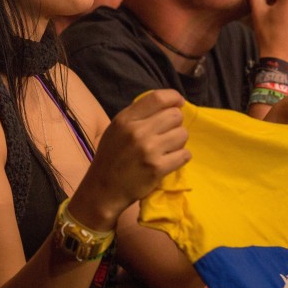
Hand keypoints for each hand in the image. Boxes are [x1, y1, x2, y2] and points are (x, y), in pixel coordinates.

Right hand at [77, 90, 189, 225]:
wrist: (103, 190)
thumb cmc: (111, 158)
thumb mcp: (116, 129)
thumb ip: (137, 115)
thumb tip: (167, 104)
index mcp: (125, 119)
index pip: (158, 98)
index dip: (174, 97)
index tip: (179, 103)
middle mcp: (137, 132)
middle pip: (175, 115)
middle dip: (176, 123)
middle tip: (168, 133)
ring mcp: (149, 150)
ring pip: (182, 134)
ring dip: (178, 141)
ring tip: (167, 148)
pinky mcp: (158, 168)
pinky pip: (184, 155)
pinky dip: (181, 157)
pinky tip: (170, 160)